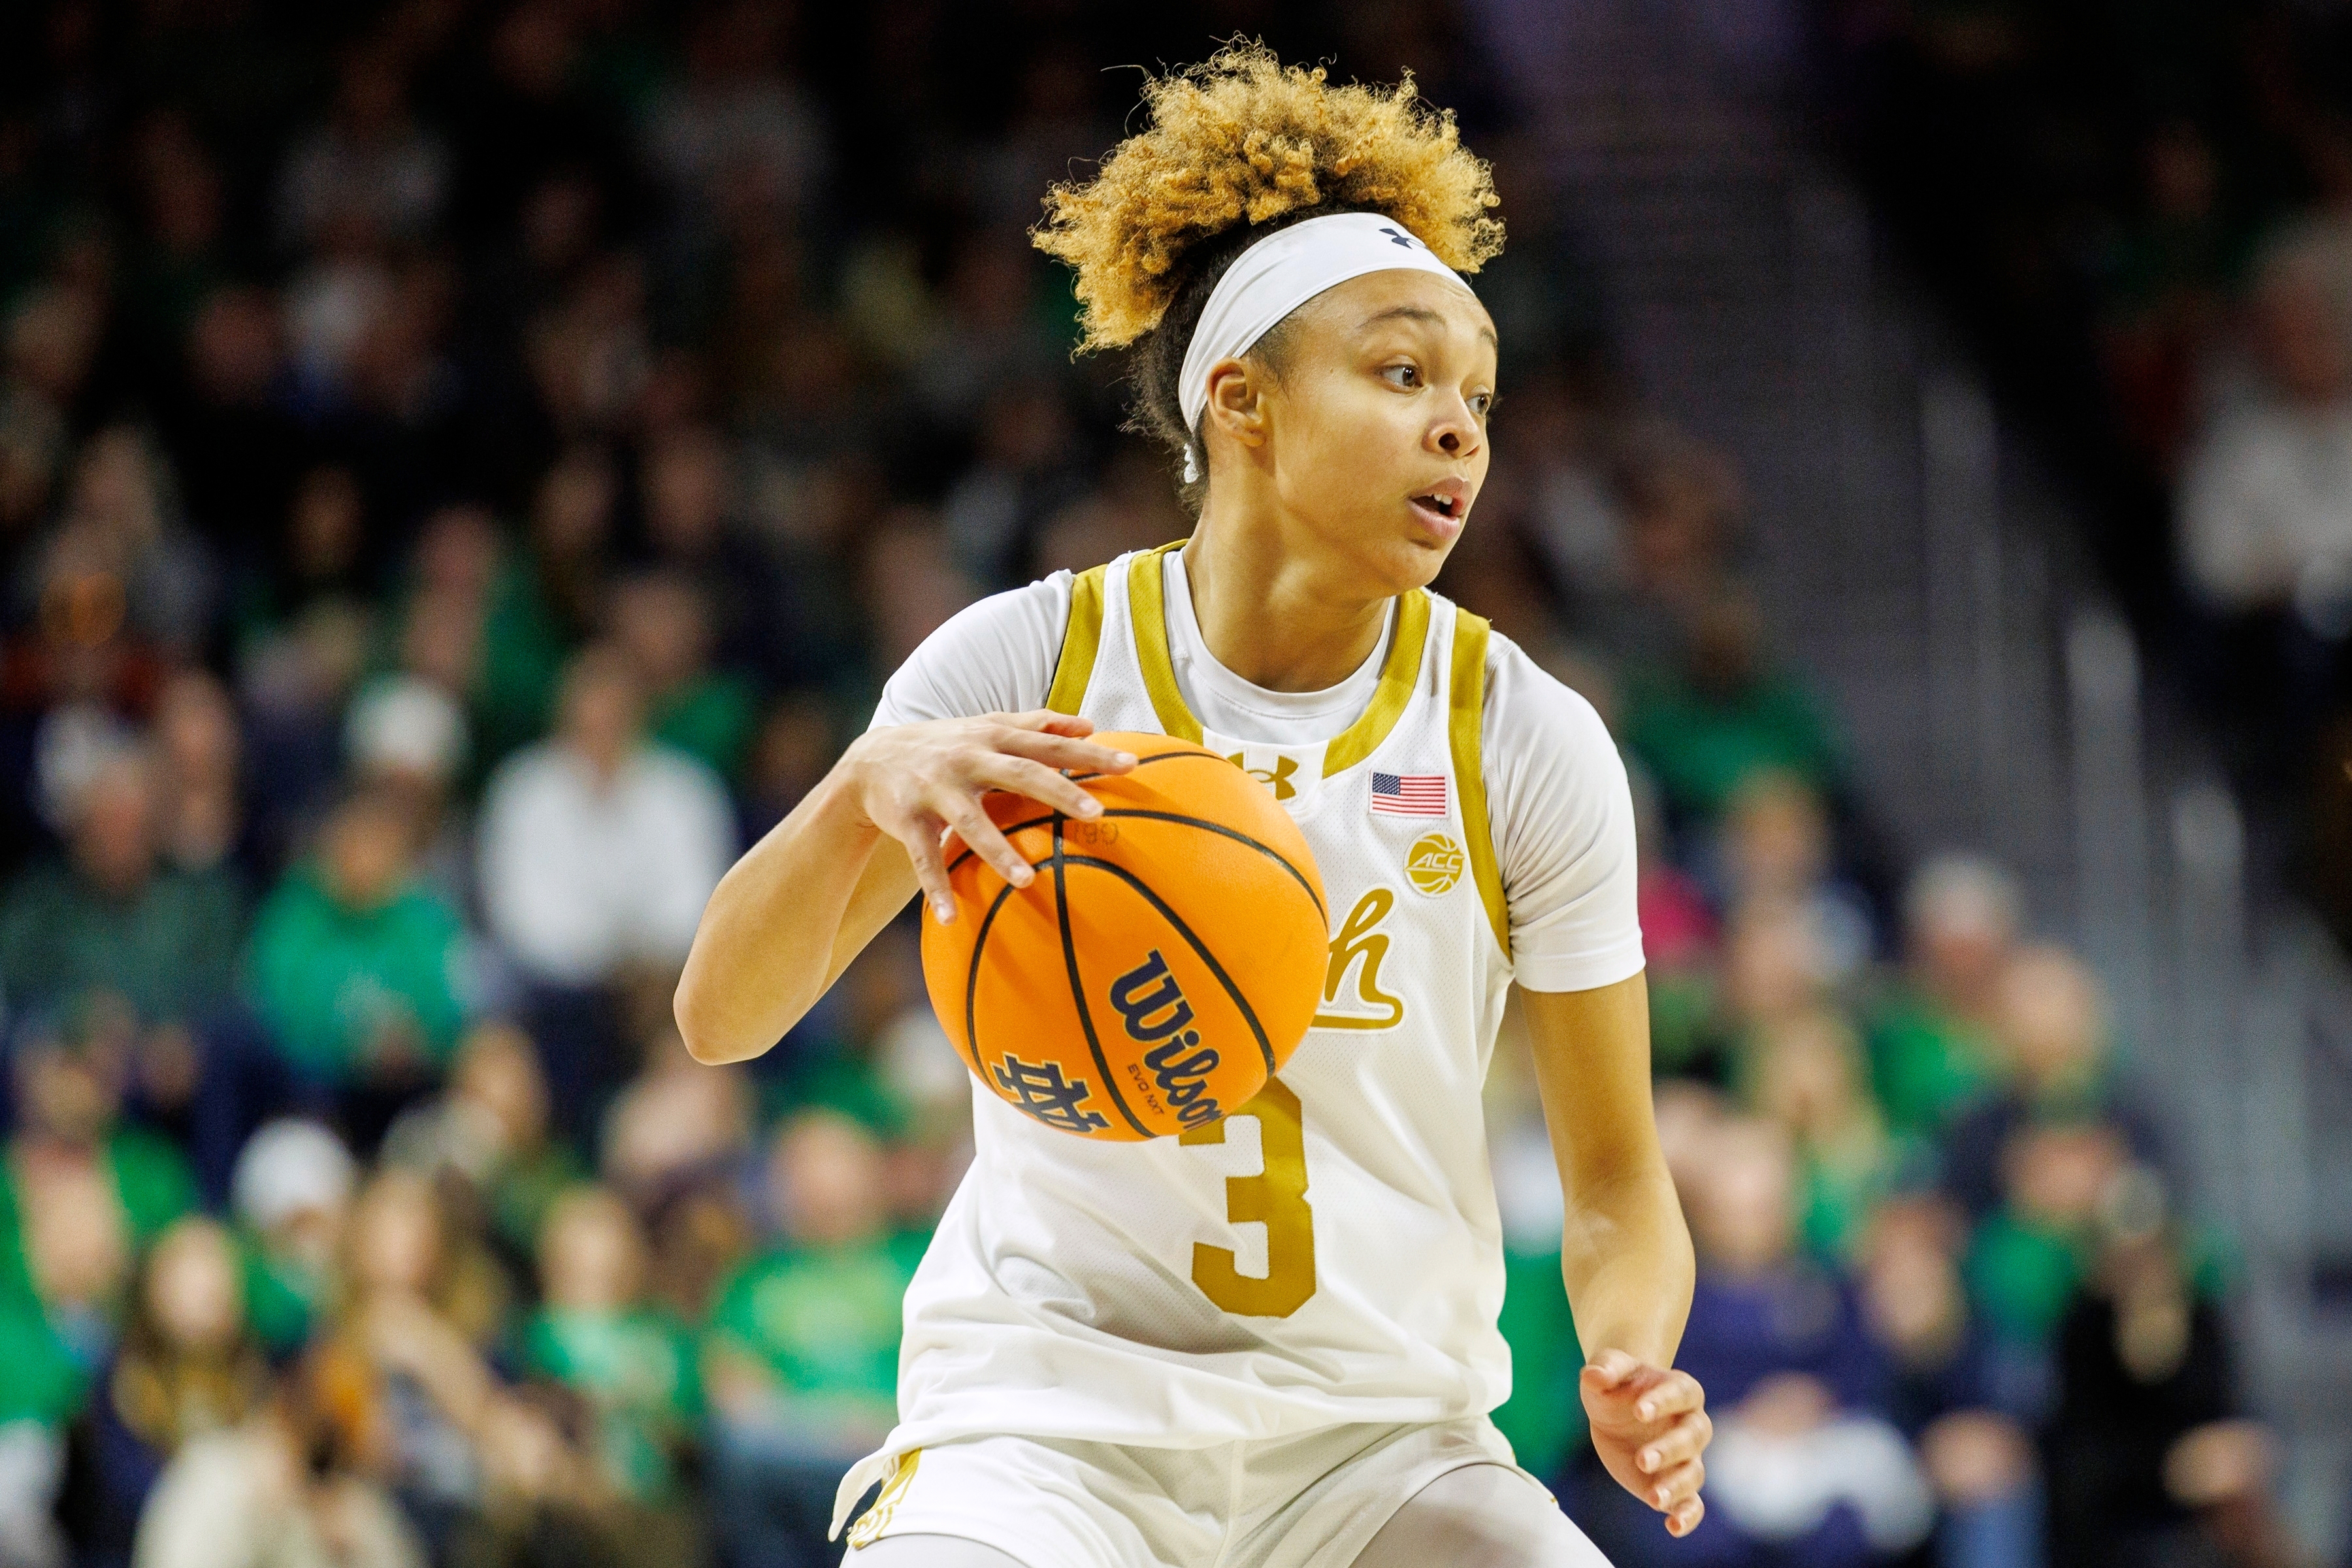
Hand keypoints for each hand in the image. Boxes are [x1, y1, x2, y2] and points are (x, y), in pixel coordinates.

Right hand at [840, 711, 1135, 922]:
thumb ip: (1037, 725)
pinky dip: (936, 888)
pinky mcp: (908, 819)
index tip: (1131, 766)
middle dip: (1057, 791)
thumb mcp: (988, 727)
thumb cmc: (948, 746)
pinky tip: (950, 919)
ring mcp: (935, 788)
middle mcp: (966, 758)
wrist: (872, 758)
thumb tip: (1090, 725)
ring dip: (996, 851)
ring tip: (1026, 880)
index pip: (1048, 743)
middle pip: (1018, 773)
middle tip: (1096, 813)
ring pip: (969, 821)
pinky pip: (924, 859)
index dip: (1089, 753)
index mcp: (992, 736)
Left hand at [1582, 1349, 1709, 1536]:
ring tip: (1654, 1499)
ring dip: (1677, 1487)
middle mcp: (1691, 1424)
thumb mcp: (1606, 1369)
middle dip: (1669, 1450)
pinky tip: (1673, 1527)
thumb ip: (1605, 1368)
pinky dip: (1688, 1516)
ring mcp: (1686, 1458)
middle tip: (1642, 1460)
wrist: (1616, 1412)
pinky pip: (1693, 1503)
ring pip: (1694, 1473)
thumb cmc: (1615, 1385)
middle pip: (1692, 1437)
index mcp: (1680, 1389)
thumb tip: (1594, 1376)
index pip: (1680, 1394)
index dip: (1663, 1402)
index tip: (1639, 1411)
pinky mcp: (1674, 1484)